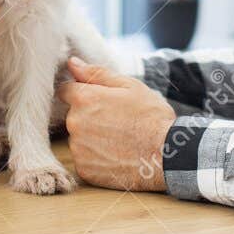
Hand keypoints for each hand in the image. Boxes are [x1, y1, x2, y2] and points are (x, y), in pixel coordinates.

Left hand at [54, 55, 175, 191]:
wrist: (167, 156)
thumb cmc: (152, 117)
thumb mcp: (130, 86)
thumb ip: (97, 73)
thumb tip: (72, 63)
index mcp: (84, 99)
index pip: (66, 91)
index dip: (83, 94)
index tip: (99, 102)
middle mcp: (75, 123)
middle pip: (73, 116)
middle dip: (89, 116)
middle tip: (117, 122)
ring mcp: (78, 149)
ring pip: (79, 139)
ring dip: (92, 138)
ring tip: (119, 140)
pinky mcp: (84, 170)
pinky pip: (85, 160)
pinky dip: (97, 159)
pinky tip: (116, 156)